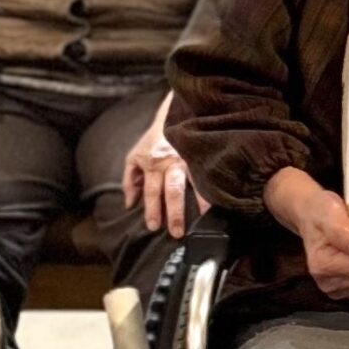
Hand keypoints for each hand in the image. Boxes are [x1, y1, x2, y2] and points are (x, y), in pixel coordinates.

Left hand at [122, 99, 202, 236]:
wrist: (171, 116)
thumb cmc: (152, 141)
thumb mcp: (134, 157)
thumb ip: (130, 181)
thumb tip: (130, 205)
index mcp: (152, 164)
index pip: (151, 191)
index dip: (152, 210)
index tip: (154, 227)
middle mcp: (171, 163)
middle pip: (173, 191)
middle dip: (175, 213)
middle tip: (177, 232)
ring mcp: (189, 159)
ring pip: (194, 182)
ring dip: (199, 202)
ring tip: (203, 220)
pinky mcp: (202, 155)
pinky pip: (207, 173)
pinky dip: (212, 187)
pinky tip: (218, 199)